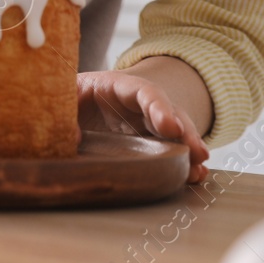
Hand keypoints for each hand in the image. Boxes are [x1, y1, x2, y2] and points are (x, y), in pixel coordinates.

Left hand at [77, 69, 210, 183]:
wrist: (77, 102)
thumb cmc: (72, 96)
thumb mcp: (65, 95)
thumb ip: (65, 108)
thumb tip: (73, 137)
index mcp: (117, 86)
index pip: (145, 91)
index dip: (160, 107)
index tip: (171, 127)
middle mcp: (138, 104)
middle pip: (169, 113)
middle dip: (185, 132)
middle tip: (198, 153)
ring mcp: (146, 124)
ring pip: (175, 134)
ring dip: (189, 151)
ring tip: (198, 171)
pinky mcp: (148, 142)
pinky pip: (170, 151)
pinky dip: (182, 163)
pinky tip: (193, 176)